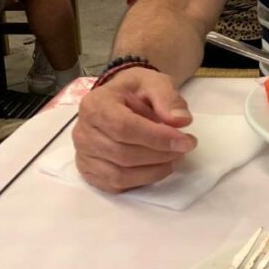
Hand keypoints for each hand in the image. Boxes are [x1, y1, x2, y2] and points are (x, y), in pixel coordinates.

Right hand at [72, 68, 196, 192]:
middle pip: (123, 154)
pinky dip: (142, 180)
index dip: (157, 138)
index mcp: (95, 105)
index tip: (185, 141)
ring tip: (174, 157)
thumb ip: (168, 98)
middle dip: (160, 154)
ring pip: (120, 174)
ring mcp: (83, 155)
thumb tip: (181, 121)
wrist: (120, 100)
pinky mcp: (89, 172)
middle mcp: (83, 132)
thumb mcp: (154, 82)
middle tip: (184, 147)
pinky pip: (116, 185)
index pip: (124, 127)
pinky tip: (158, 167)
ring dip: (154, 170)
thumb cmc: (136, 91)